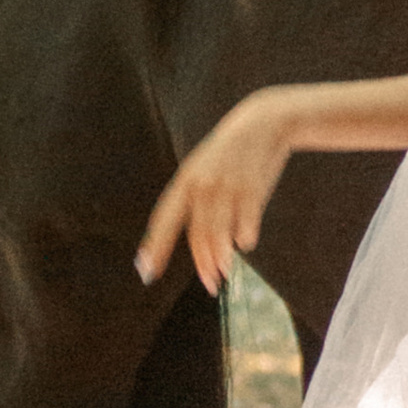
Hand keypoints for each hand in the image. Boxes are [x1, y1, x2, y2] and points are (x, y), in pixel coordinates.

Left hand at [136, 91, 304, 295]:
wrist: (262, 123)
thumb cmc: (231, 155)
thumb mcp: (203, 170)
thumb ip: (196, 201)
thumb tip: (197, 241)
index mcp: (185, 181)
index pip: (164, 220)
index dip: (155, 247)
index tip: (146, 271)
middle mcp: (202, 185)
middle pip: (197, 233)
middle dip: (201, 262)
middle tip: (208, 284)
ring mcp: (227, 186)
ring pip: (218, 232)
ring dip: (220, 257)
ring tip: (222, 273)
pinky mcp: (252, 188)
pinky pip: (246, 221)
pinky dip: (245, 236)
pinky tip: (245, 243)